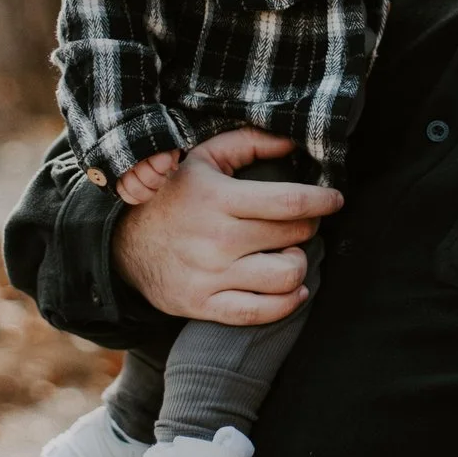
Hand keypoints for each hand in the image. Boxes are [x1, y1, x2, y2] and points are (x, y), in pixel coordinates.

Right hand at [111, 128, 341, 326]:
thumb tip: (293, 143)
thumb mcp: (203, 158)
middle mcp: (216, 239)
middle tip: (302, 223)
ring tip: (290, 253)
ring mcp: (210, 275)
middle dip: (309, 228)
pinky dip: (287, 303)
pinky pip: (259, 313)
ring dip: (299, 264)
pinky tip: (293, 289)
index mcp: (217, 198)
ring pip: (285, 277)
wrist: (122, 244)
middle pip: (293, 237)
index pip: (289, 201)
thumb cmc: (173, 195)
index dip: (322, 200)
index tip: (335, 200)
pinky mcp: (204, 304)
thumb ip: (249, 144)